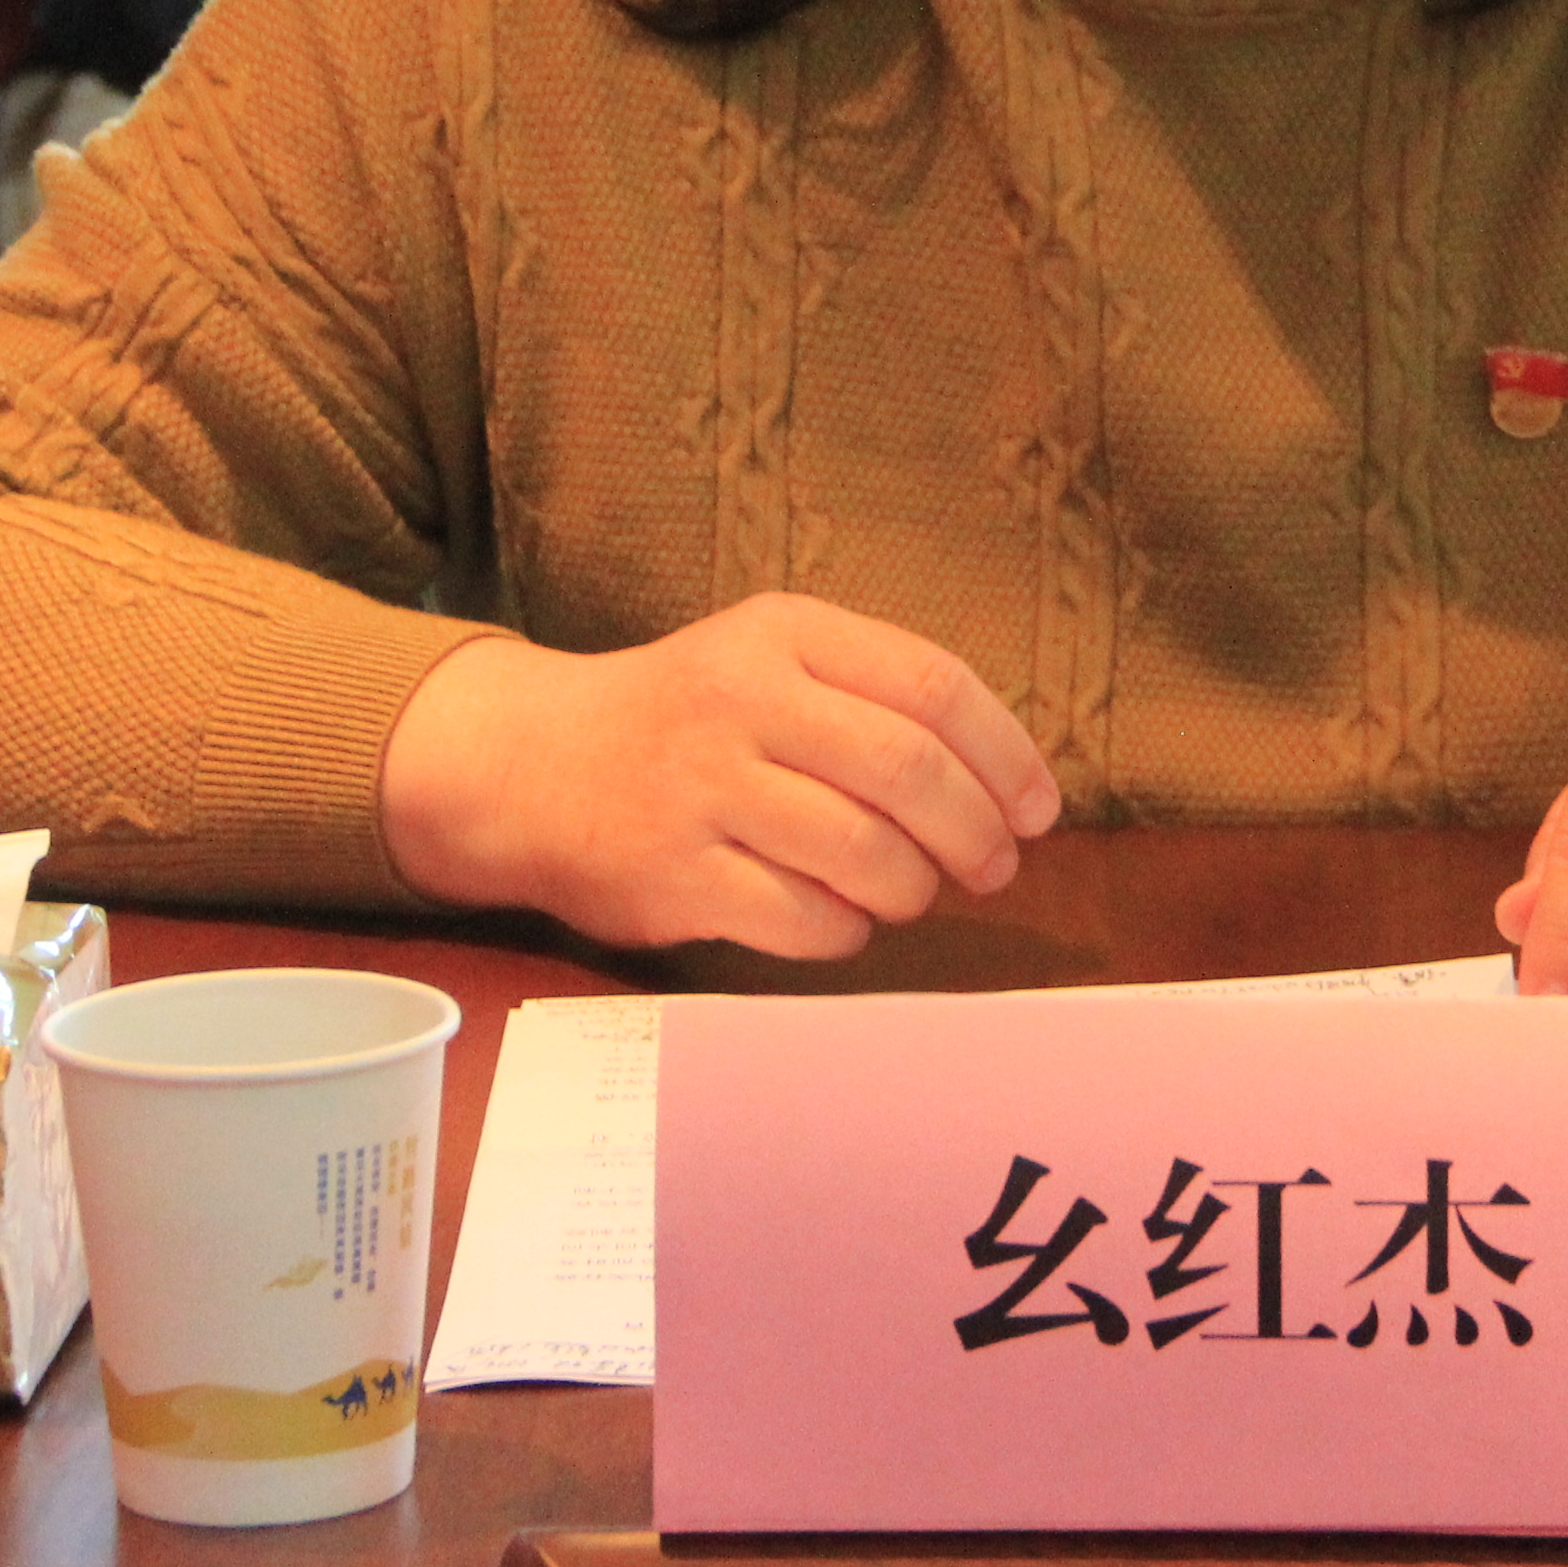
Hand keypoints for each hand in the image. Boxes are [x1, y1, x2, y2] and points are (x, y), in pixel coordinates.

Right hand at [376, 593, 1060, 959]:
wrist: (530, 766)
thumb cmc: (686, 719)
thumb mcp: (770, 659)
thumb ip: (874, 697)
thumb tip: (1009, 782)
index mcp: (784, 633)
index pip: (934, 685)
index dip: (1006, 755)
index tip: (1038, 809)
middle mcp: (741, 700)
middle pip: (910, 771)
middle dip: (976, 832)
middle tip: (993, 867)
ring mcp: (702, 790)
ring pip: (866, 854)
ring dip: (913, 888)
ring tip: (910, 893)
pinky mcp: (674, 877)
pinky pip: (806, 920)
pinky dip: (848, 933)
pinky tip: (842, 920)